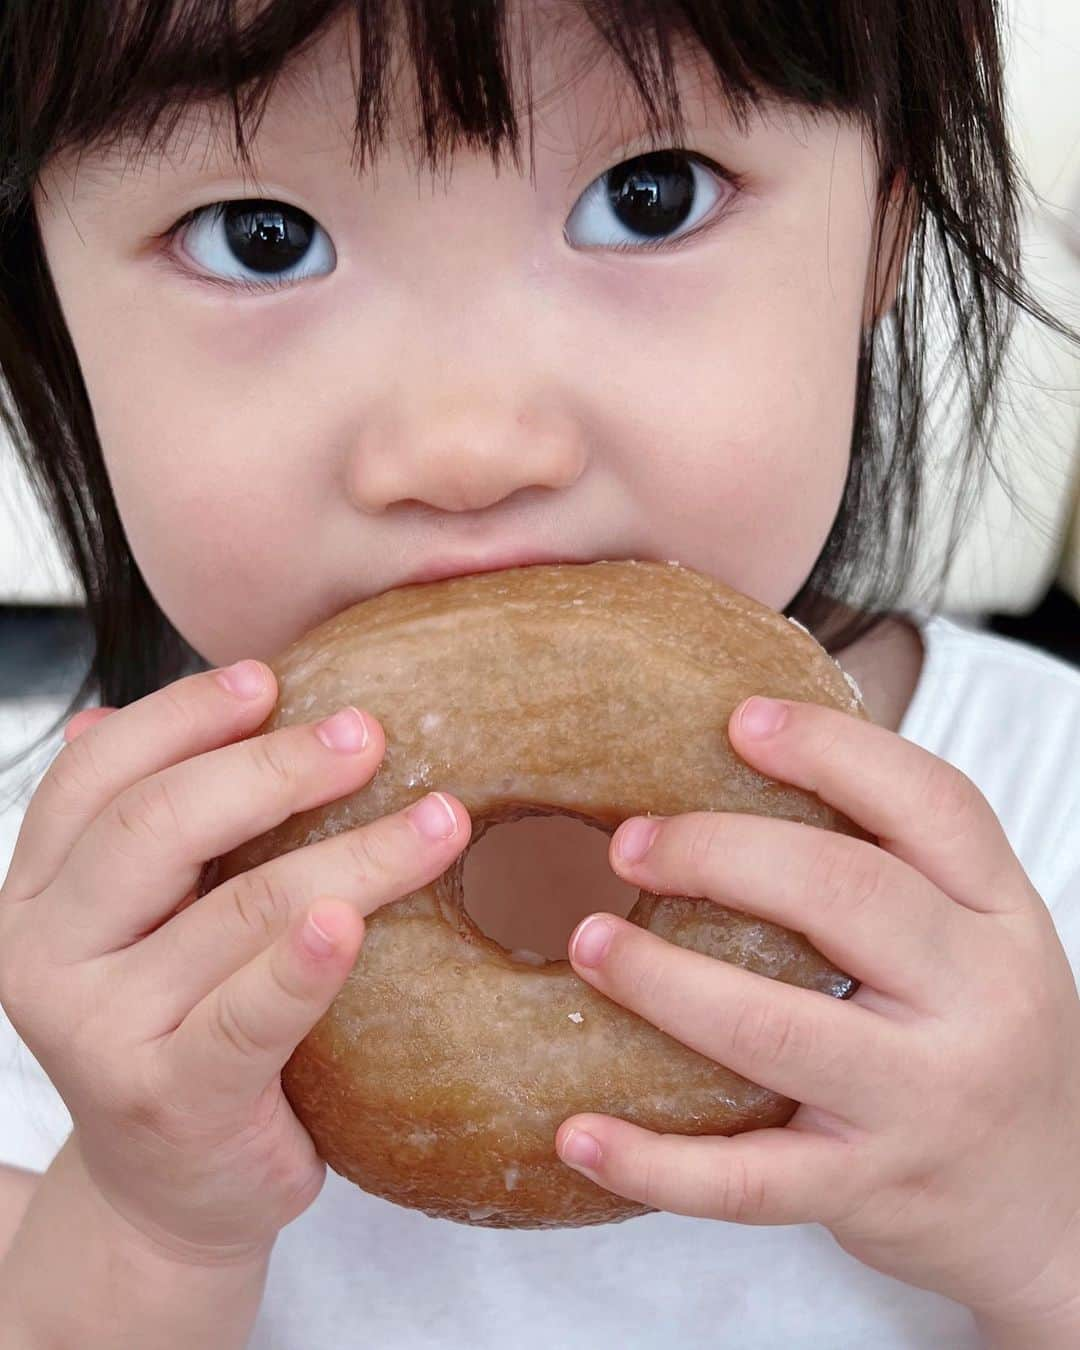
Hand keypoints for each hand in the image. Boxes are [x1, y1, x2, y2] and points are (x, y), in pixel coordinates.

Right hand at [0, 662, 470, 1263]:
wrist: (175, 1185)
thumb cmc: (185, 1021)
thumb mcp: (154, 919)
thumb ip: (166, 823)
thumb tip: (210, 692)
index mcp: (40, 889)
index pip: (95, 774)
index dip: (183, 713)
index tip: (271, 676)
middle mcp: (44, 953)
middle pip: (159, 824)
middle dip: (274, 767)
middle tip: (370, 734)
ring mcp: (97, 1030)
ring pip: (237, 908)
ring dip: (352, 852)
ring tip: (440, 819)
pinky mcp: (167, 1099)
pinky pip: (248, 1014)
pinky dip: (304, 963)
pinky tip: (353, 921)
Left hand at [554, 696, 1079, 1326]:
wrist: (1051, 1207)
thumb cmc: (984, 1040)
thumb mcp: (979, 940)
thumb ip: (897, 865)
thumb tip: (750, 754)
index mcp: (1001, 917)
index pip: (933, 803)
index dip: (832, 750)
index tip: (738, 720)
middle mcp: (978, 1001)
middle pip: (846, 894)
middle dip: (722, 854)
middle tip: (631, 843)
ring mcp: (923, 1103)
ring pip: (779, 1030)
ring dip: (666, 983)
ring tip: (588, 945)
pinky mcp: (868, 1191)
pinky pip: (747, 1182)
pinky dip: (654, 1162)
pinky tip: (579, 1134)